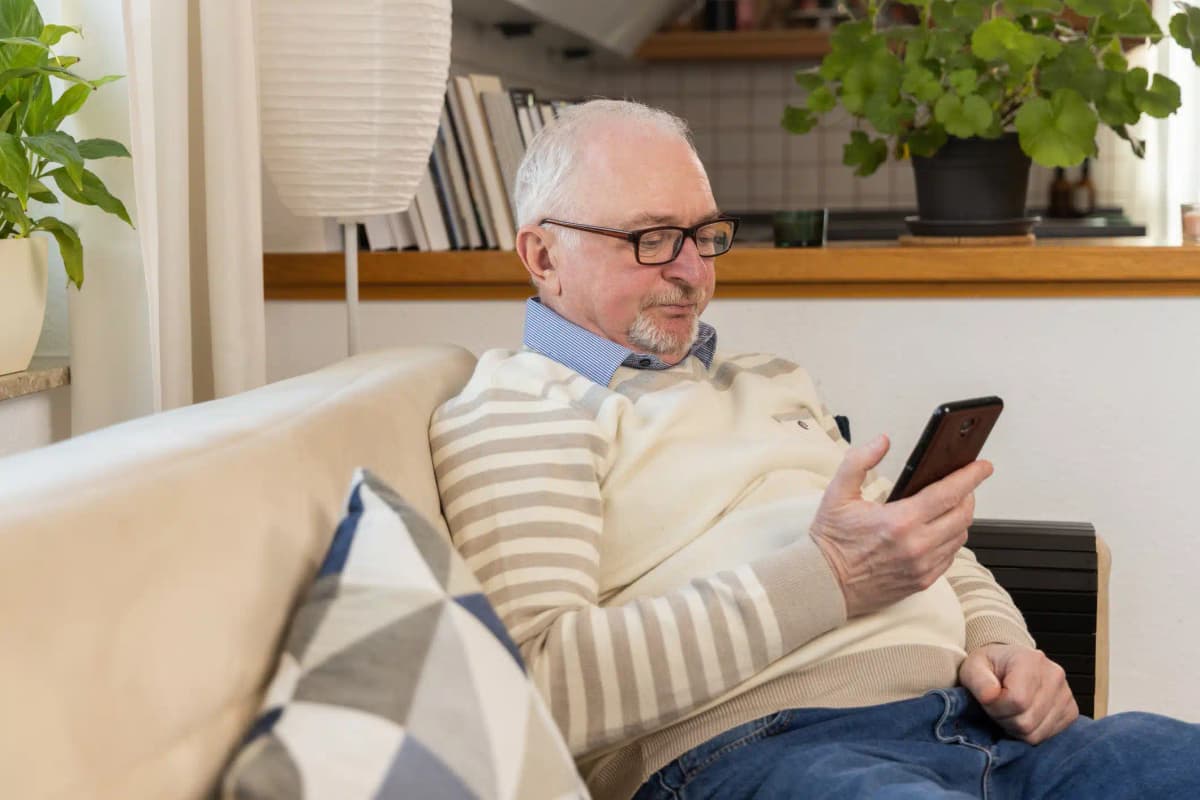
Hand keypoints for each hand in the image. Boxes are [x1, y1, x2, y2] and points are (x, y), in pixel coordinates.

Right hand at [809, 434, 991, 616]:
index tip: (983, 466)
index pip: (950, 493)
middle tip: (962, 484)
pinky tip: (938, 530)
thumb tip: (882, 441)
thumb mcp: (838, 493)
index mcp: (899, 521)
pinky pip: (950, 556)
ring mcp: (922, 566)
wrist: (825, 584)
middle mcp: (917, 546)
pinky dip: (950, 539)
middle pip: (964, 515)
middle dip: (968, 495)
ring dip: (960, 518)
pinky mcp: (922, 581)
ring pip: (961, 536)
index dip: (971, 476)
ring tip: (949, 505)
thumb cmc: (831, 540)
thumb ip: (860, 461)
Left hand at [959, 643, 1078, 743]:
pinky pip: (1047, 736)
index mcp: (1031, 660)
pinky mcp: (1071, 711)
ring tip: (1009, 710)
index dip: (996, 708)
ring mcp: (1066, 694)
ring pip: (1036, 733)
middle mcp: (1054, 675)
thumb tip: (990, 696)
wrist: (1009, 663)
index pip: (1017, 701)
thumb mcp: (973, 667)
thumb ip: (978, 681)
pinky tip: (1023, 715)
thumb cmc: (990, 666)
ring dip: (1016, 728)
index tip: (989, 700)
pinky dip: (1030, 732)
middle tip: (997, 707)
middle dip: (1004, 719)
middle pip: (1027, 721)